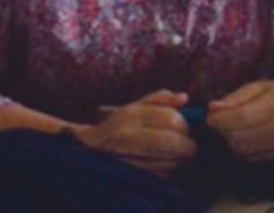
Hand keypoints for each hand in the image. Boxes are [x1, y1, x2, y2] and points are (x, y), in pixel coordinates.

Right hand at [74, 89, 196, 175]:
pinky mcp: (132, 176)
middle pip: (174, 142)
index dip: (184, 124)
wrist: (86, 152)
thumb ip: (161, 99)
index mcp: (131, 115)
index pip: (172, 119)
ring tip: (172, 154)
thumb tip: (184, 98)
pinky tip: (160, 164)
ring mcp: (128, 158)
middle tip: (186, 144)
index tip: (183, 128)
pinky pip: (161, 175)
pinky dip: (167, 171)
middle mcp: (128, 136)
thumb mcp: (134, 106)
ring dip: (178, 159)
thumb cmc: (118, 126)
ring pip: (171, 161)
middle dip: (186, 144)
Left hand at [207, 80, 273, 161]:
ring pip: (241, 149)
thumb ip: (235, 97)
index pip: (242, 117)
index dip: (222, 119)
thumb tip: (212, 107)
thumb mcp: (258, 87)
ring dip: (229, 140)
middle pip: (239, 135)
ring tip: (230, 128)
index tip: (210, 116)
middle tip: (218, 121)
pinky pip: (248, 157)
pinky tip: (241, 138)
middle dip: (222, 129)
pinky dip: (239, 149)